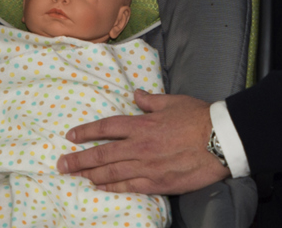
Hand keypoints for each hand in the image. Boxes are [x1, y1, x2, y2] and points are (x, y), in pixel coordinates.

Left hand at [56, 90, 229, 194]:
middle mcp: (140, 146)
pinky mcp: (158, 183)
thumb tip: (136, 94)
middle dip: (79, 159)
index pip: (106, 128)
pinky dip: (112, 187)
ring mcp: (148, 167)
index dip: (86, 132)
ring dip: (90, 174)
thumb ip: (150, 100)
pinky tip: (101, 187)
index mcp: (142, 124)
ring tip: (75, 176)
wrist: (220, 141)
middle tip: (61, 164)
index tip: (71, 136)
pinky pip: (129, 186)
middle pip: (102, 154)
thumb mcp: (172, 102)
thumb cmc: (198, 118)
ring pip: (111, 173)